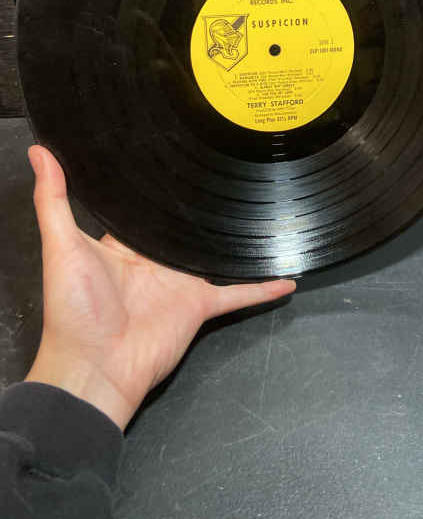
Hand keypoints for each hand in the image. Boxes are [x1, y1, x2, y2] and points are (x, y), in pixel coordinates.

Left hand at [25, 146, 295, 429]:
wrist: (95, 367)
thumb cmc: (74, 309)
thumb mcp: (61, 246)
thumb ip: (53, 199)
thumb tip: (39, 152)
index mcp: (123, 246)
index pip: (142, 210)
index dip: (155, 186)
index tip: (174, 151)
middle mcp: (154, 261)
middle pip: (183, 229)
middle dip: (202, 206)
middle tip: (227, 165)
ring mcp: (180, 283)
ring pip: (215, 255)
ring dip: (235, 241)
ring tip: (260, 204)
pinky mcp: (200, 305)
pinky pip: (239, 294)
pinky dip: (262, 288)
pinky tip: (286, 277)